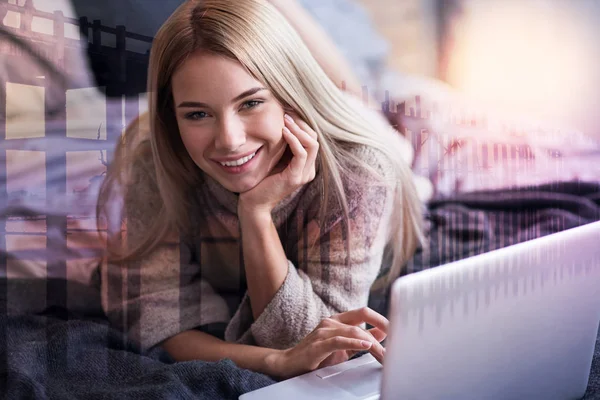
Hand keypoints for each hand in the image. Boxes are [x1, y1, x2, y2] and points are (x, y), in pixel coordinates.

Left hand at [238, 113, 318, 215]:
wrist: (253, 202)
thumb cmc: (260, 179)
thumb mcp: (274, 157)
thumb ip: (281, 145)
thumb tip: (281, 121)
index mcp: (305, 164)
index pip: (311, 138)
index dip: (302, 123)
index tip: (288, 110)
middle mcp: (308, 169)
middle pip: (315, 138)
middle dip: (302, 123)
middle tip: (287, 111)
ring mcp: (304, 174)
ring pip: (312, 144)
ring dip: (298, 129)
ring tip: (285, 119)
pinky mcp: (295, 177)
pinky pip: (301, 153)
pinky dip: (294, 140)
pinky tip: (283, 132)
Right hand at [268, 307, 387, 379]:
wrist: (289, 364)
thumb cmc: (316, 357)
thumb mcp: (343, 347)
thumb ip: (360, 339)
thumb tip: (382, 333)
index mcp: (338, 320)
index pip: (364, 312)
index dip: (381, 318)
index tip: (397, 327)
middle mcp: (331, 321)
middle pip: (362, 316)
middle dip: (382, 323)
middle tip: (398, 335)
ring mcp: (323, 331)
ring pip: (354, 330)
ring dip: (372, 343)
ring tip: (384, 353)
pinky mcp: (318, 344)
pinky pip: (340, 340)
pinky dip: (355, 343)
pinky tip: (367, 346)